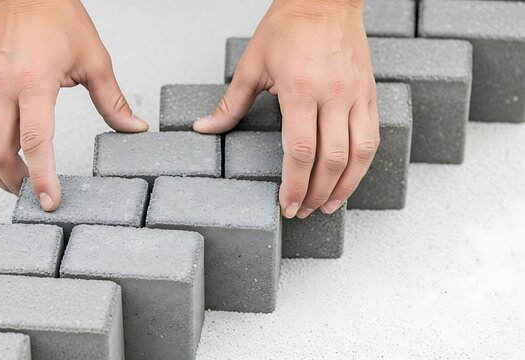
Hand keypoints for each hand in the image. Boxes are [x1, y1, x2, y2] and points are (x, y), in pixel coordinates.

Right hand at [0, 0, 147, 210]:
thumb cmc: (58, 17)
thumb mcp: (95, 60)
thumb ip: (113, 101)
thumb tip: (132, 127)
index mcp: (34, 83)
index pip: (34, 143)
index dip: (42, 177)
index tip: (50, 201)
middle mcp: (4, 89)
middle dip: (16, 183)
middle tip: (36, 198)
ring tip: (21, 185)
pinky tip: (9, 158)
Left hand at [194, 0, 378, 218]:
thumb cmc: (288, 26)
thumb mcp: (252, 64)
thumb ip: (232, 104)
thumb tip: (206, 128)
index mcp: (300, 89)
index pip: (299, 151)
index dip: (294, 185)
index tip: (287, 205)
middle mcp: (333, 95)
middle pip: (330, 160)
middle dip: (317, 194)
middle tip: (304, 210)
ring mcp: (356, 95)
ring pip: (359, 154)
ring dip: (345, 187)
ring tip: (329, 206)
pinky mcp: (370, 94)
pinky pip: (373, 137)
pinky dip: (362, 164)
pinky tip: (350, 178)